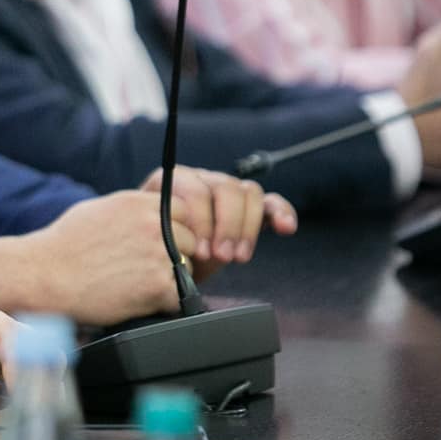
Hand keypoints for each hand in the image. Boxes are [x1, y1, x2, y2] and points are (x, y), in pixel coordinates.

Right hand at [0, 192, 197, 326]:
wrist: (43, 276)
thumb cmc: (63, 246)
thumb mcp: (99, 211)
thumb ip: (132, 209)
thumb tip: (152, 213)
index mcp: (138, 203)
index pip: (184, 210)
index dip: (176, 228)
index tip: (162, 242)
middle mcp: (152, 225)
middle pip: (191, 238)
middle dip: (176, 252)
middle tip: (145, 266)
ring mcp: (158, 255)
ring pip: (188, 266)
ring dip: (172, 276)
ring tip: (138, 283)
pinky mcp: (158, 287)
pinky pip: (179, 296)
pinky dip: (164, 302)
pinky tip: (137, 299)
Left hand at [138, 165, 297, 269]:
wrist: (163, 260)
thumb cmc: (156, 252)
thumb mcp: (154, 244)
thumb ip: (163, 238)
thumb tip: (178, 247)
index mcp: (172, 182)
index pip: (196, 190)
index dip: (200, 221)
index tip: (199, 252)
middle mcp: (202, 179)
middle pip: (225, 189)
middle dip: (227, 226)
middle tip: (222, 257)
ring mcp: (226, 190)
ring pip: (248, 193)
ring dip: (247, 227)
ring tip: (239, 257)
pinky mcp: (250, 207)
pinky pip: (270, 201)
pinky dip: (282, 212)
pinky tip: (286, 228)